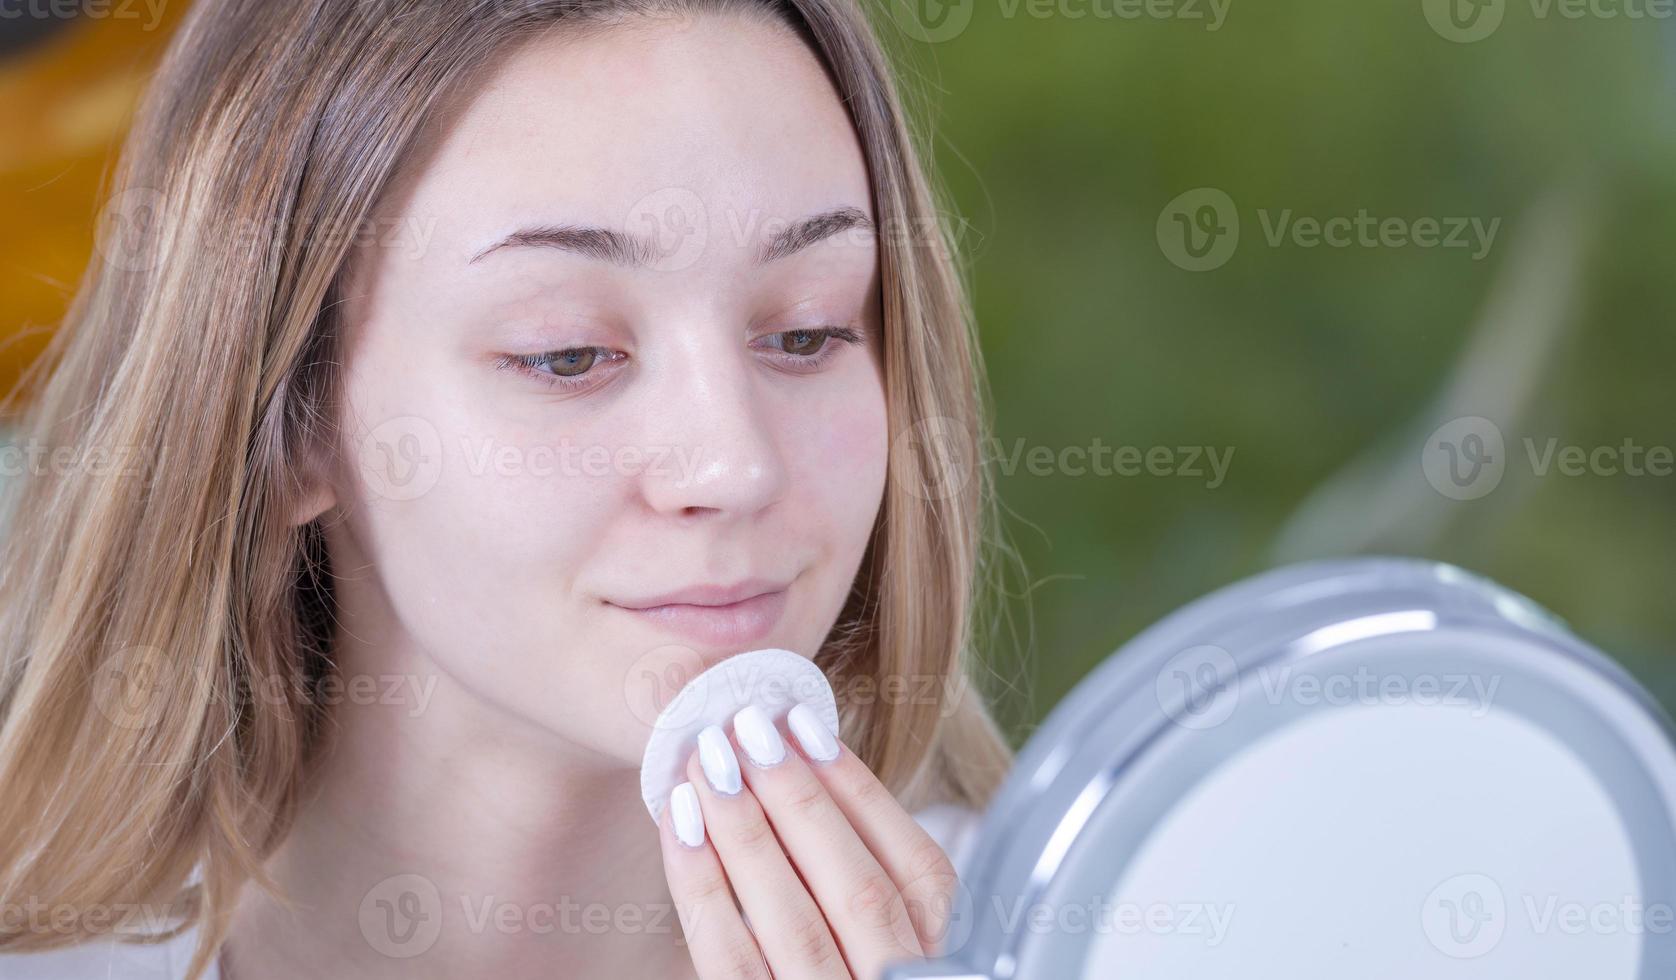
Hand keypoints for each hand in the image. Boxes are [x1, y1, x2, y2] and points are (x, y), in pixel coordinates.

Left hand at [658, 702, 961, 978]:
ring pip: (793, 923)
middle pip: (855, 889)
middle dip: (797, 799)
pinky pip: (730, 964)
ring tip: (706, 760)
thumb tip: (807, 773)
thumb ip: (884, 901)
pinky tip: (678, 828)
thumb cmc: (857, 970)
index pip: (920, 872)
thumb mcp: (905, 949)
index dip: (861, 792)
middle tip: (746, 724)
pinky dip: (702, 891)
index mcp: (954, 973)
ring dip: (746, 832)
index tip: (806, 726)